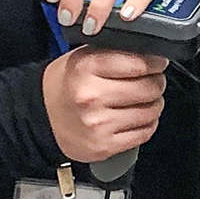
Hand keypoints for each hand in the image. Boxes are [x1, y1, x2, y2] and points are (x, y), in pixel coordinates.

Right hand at [42, 45, 168, 164]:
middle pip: (149, 88)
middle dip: (157, 83)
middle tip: (153, 81)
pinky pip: (144, 133)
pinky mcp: (104, 146)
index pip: (138, 63)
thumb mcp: (84, 57)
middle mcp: (91, 96)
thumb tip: (151, 54)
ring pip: (150, 112)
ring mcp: (98, 124)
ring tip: (144, 100)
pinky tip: (138, 117)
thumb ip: (115, 53)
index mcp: (86, 67)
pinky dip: (147, 124)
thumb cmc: (68, 84)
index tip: (158, 63)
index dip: (155, 63)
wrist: (41, 116)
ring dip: (154, 105)